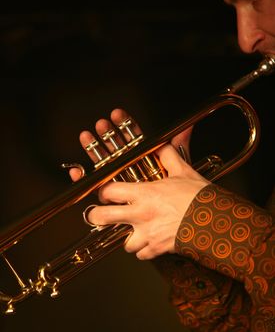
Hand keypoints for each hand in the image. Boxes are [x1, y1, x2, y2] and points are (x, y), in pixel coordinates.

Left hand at [69, 108, 209, 259]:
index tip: (105, 193)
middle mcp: (141, 215)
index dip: (103, 191)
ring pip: (124, 243)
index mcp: (144, 194)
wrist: (217, 221)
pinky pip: (142, 255)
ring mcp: (148, 234)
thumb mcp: (183, 171)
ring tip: (134, 231)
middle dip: (97, 216)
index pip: (109, 191)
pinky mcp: (157, 249)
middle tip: (101, 214)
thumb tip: (164, 144)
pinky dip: (144, 250)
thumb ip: (168, 156)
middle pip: (103, 218)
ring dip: (128, 238)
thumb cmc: (199, 197)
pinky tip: (151, 241)